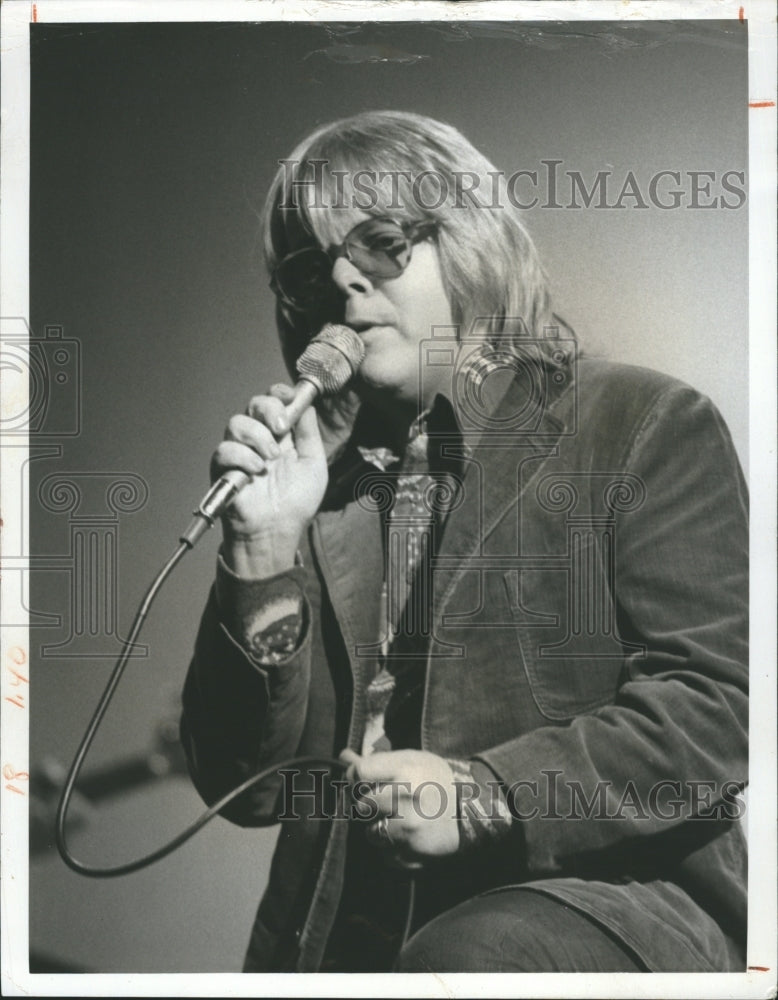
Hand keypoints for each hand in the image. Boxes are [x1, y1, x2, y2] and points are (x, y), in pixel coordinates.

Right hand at [211, 383, 327, 575]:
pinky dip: (242, 457)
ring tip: (270, 459)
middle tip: (281, 428)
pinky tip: (256, 472)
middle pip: (254, 403)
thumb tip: (305, 403)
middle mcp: (259, 438)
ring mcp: (240, 451)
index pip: (274, 400)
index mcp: (281, 435)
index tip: (289, 399)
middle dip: (269, 409)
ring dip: (257, 437)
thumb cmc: (296, 502)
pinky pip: (225, 449)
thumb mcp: (313, 464)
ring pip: (237, 422)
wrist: (276, 530)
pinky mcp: (222, 467)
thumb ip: (309, 433)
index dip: (280, 394)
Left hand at [340, 748, 459, 859]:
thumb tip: (343, 756)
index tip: (363, 781)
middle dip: (370, 805)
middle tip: (387, 802)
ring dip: (379, 829)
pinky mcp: (411, 853)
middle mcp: (405, 798)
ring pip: (369, 833)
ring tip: (401, 820)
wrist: (473, 811)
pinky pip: (385, 854)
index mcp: (406, 770)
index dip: (356, 778)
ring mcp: (408, 828)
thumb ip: (377, 761)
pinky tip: (409, 837)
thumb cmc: (437, 779)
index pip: (359, 773)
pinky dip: (392, 849)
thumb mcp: (412, 760)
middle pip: (361, 805)